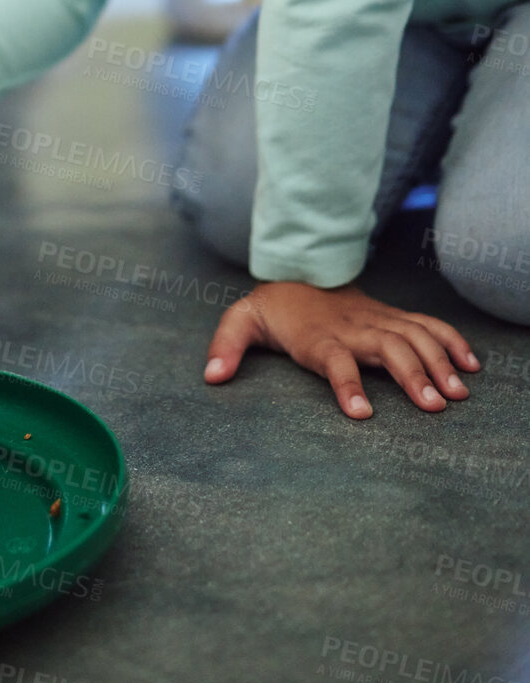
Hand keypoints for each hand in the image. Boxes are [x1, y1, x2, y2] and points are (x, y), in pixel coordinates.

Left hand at [205, 281, 478, 418]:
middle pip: (387, 348)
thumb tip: (210, 377)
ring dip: (437, 362)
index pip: (334, 359)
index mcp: (318, 336)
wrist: (300, 268)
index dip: (346, 384)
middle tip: (434, 406)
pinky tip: (471, 365)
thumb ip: (225, 346)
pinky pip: (427, 325)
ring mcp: (377, 320)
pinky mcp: (392, 317)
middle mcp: (353, 328)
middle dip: (412, 375)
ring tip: (456, 394)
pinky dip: (451, 341)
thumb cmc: (274, 308)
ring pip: (413, 337)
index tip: (361, 414)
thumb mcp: (242, 320)